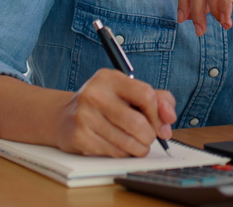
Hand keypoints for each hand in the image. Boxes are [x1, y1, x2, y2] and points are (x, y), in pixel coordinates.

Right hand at [53, 69, 176, 156]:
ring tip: (137, 144)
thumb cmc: (104, 104)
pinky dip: (123, 153)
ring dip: (139, 148)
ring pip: (128, 142)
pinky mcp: (80, 137)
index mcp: (109, 78)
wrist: (64, 116)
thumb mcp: (128, 92)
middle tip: (149, 137)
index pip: (146, 95)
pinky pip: (114, 153)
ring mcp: (84, 116)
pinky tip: (118, 145)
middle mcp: (94, 94)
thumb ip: (157, 99)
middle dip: (150, 136)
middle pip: (138, 123)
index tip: (161, 125)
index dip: (159, 114)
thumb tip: (169, 118)